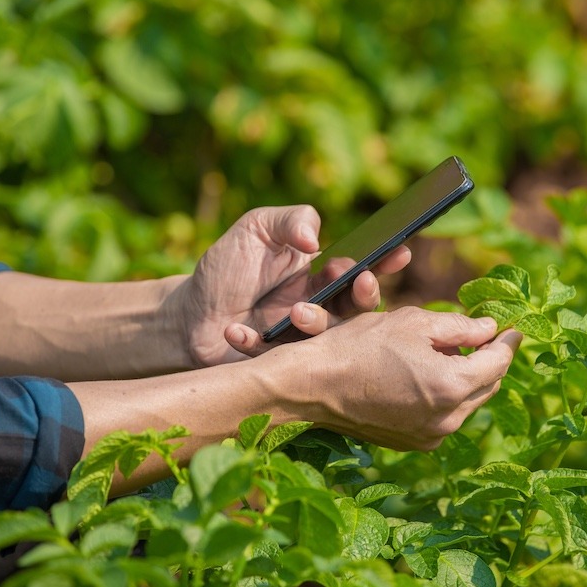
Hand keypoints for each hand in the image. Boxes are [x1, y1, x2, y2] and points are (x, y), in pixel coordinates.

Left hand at [173, 205, 410, 365]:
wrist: (187, 314)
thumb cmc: (227, 268)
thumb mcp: (256, 229)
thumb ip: (289, 220)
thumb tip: (315, 238)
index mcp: (322, 278)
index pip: (362, 269)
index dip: (384, 262)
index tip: (399, 251)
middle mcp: (320, 310)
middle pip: (358, 307)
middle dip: (365, 294)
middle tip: (360, 280)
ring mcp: (302, 341)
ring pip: (329, 338)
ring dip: (318, 321)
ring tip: (294, 310)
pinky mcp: (278, 366)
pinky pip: (280, 360)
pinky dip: (257, 343)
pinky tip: (238, 330)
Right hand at [286, 307, 522, 450]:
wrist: (313, 385)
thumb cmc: (360, 346)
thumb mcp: (414, 323)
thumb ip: (460, 327)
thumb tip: (490, 329)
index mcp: (452, 386)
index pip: (498, 362)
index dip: (508, 342)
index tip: (514, 328)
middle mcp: (447, 419)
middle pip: (488, 386)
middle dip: (489, 360)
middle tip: (485, 336)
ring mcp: (430, 437)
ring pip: (467, 403)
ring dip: (467, 378)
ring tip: (451, 353)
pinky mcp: (413, 443)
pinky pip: (445, 417)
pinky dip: (447, 396)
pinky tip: (429, 375)